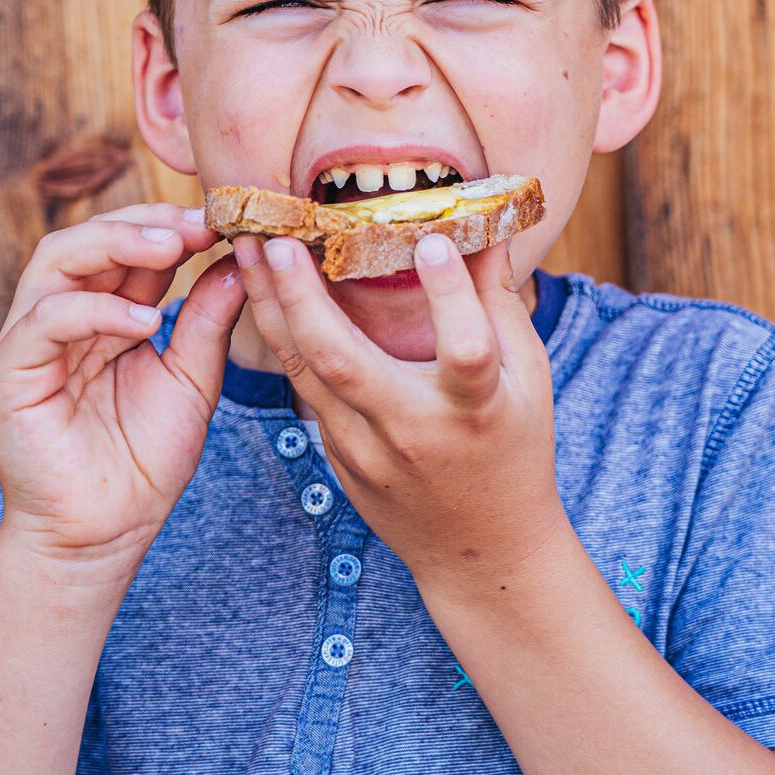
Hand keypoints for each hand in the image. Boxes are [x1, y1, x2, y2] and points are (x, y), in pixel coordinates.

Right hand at [0, 204, 245, 577]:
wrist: (107, 534)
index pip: (130, 247)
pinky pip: (45, 320)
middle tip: (198, 221)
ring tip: (172, 247)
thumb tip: (239, 261)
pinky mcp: (11, 372)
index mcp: (107, 313)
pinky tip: (145, 320)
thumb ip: (208, 321)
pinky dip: (95, 309)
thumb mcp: (192, 379)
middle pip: (90, 237)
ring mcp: (33, 339)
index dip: (172, 226)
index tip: (222, 219)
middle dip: (146, 222)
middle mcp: (65, 315)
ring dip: (117, 242)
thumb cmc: (146, 459)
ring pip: (57, 259)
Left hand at [233, 233, 566, 589]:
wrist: (480, 551)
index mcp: (475, 409)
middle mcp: (412, 431)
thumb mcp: (526, 377)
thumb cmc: (513, 448)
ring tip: (247, 249)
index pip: (464, 352)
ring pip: (305, 373)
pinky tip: (262, 293)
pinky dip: (281, 337)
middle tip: (279, 240)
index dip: (450, 298)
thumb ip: (499, 299)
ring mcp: (366, 450)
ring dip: (270, 308)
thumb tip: (487, 223)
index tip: (431, 242)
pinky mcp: (339, 458)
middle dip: (304, 298)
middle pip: (345, 363)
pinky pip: (303, 389)